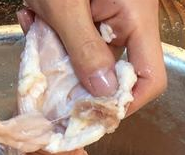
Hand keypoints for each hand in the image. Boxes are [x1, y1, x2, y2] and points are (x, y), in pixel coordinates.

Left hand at [20, 0, 166, 115]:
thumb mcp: (65, 7)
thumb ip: (85, 51)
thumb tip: (105, 96)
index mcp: (136, 17)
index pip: (151, 78)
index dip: (125, 103)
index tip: (91, 113)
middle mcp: (128, 19)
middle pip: (112, 70)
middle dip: (74, 71)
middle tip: (45, 60)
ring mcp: (108, 12)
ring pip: (86, 53)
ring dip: (55, 48)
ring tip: (35, 20)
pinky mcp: (89, 8)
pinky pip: (73, 33)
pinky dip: (50, 29)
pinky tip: (33, 12)